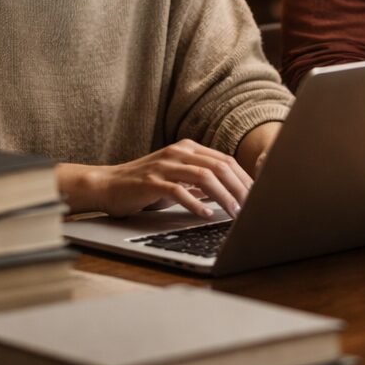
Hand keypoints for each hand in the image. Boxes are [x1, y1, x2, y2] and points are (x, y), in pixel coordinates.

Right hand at [58, 140, 252, 218]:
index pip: (225, 160)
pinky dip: (195, 204)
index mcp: (188, 148)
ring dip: (223, 196)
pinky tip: (205, 215)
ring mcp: (165, 165)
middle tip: (250, 207)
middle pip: (219, 166)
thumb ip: (200, 181)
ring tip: (234, 213)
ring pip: (204, 176)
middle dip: (239, 188)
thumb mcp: (177, 178)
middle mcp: (179, 152)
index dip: (243, 179)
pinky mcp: (151, 181)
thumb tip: (230, 193)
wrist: (107, 185)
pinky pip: (179, 191)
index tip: (256, 196)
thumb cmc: (144, 184)